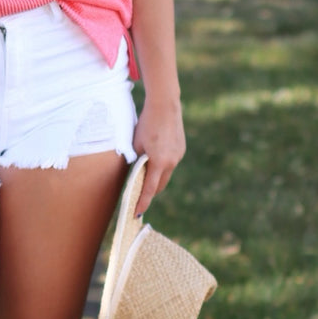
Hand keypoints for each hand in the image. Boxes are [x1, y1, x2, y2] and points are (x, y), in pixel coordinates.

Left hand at [131, 99, 185, 217]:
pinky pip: (171, 162)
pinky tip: (156, 157)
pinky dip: (163, 165)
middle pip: (160, 185)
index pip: (149, 189)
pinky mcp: (181, 149)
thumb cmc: (146, 124)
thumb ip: (138, 161)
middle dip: (150, 192)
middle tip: (139, 196)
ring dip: (157, 177)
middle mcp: (171, 162)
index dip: (143, 202)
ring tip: (145, 175)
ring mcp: (178, 156)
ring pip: (166, 174)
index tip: (137, 212)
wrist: (165, 105)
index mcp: (159, 162)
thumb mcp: (136, 144)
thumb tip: (138, 172)